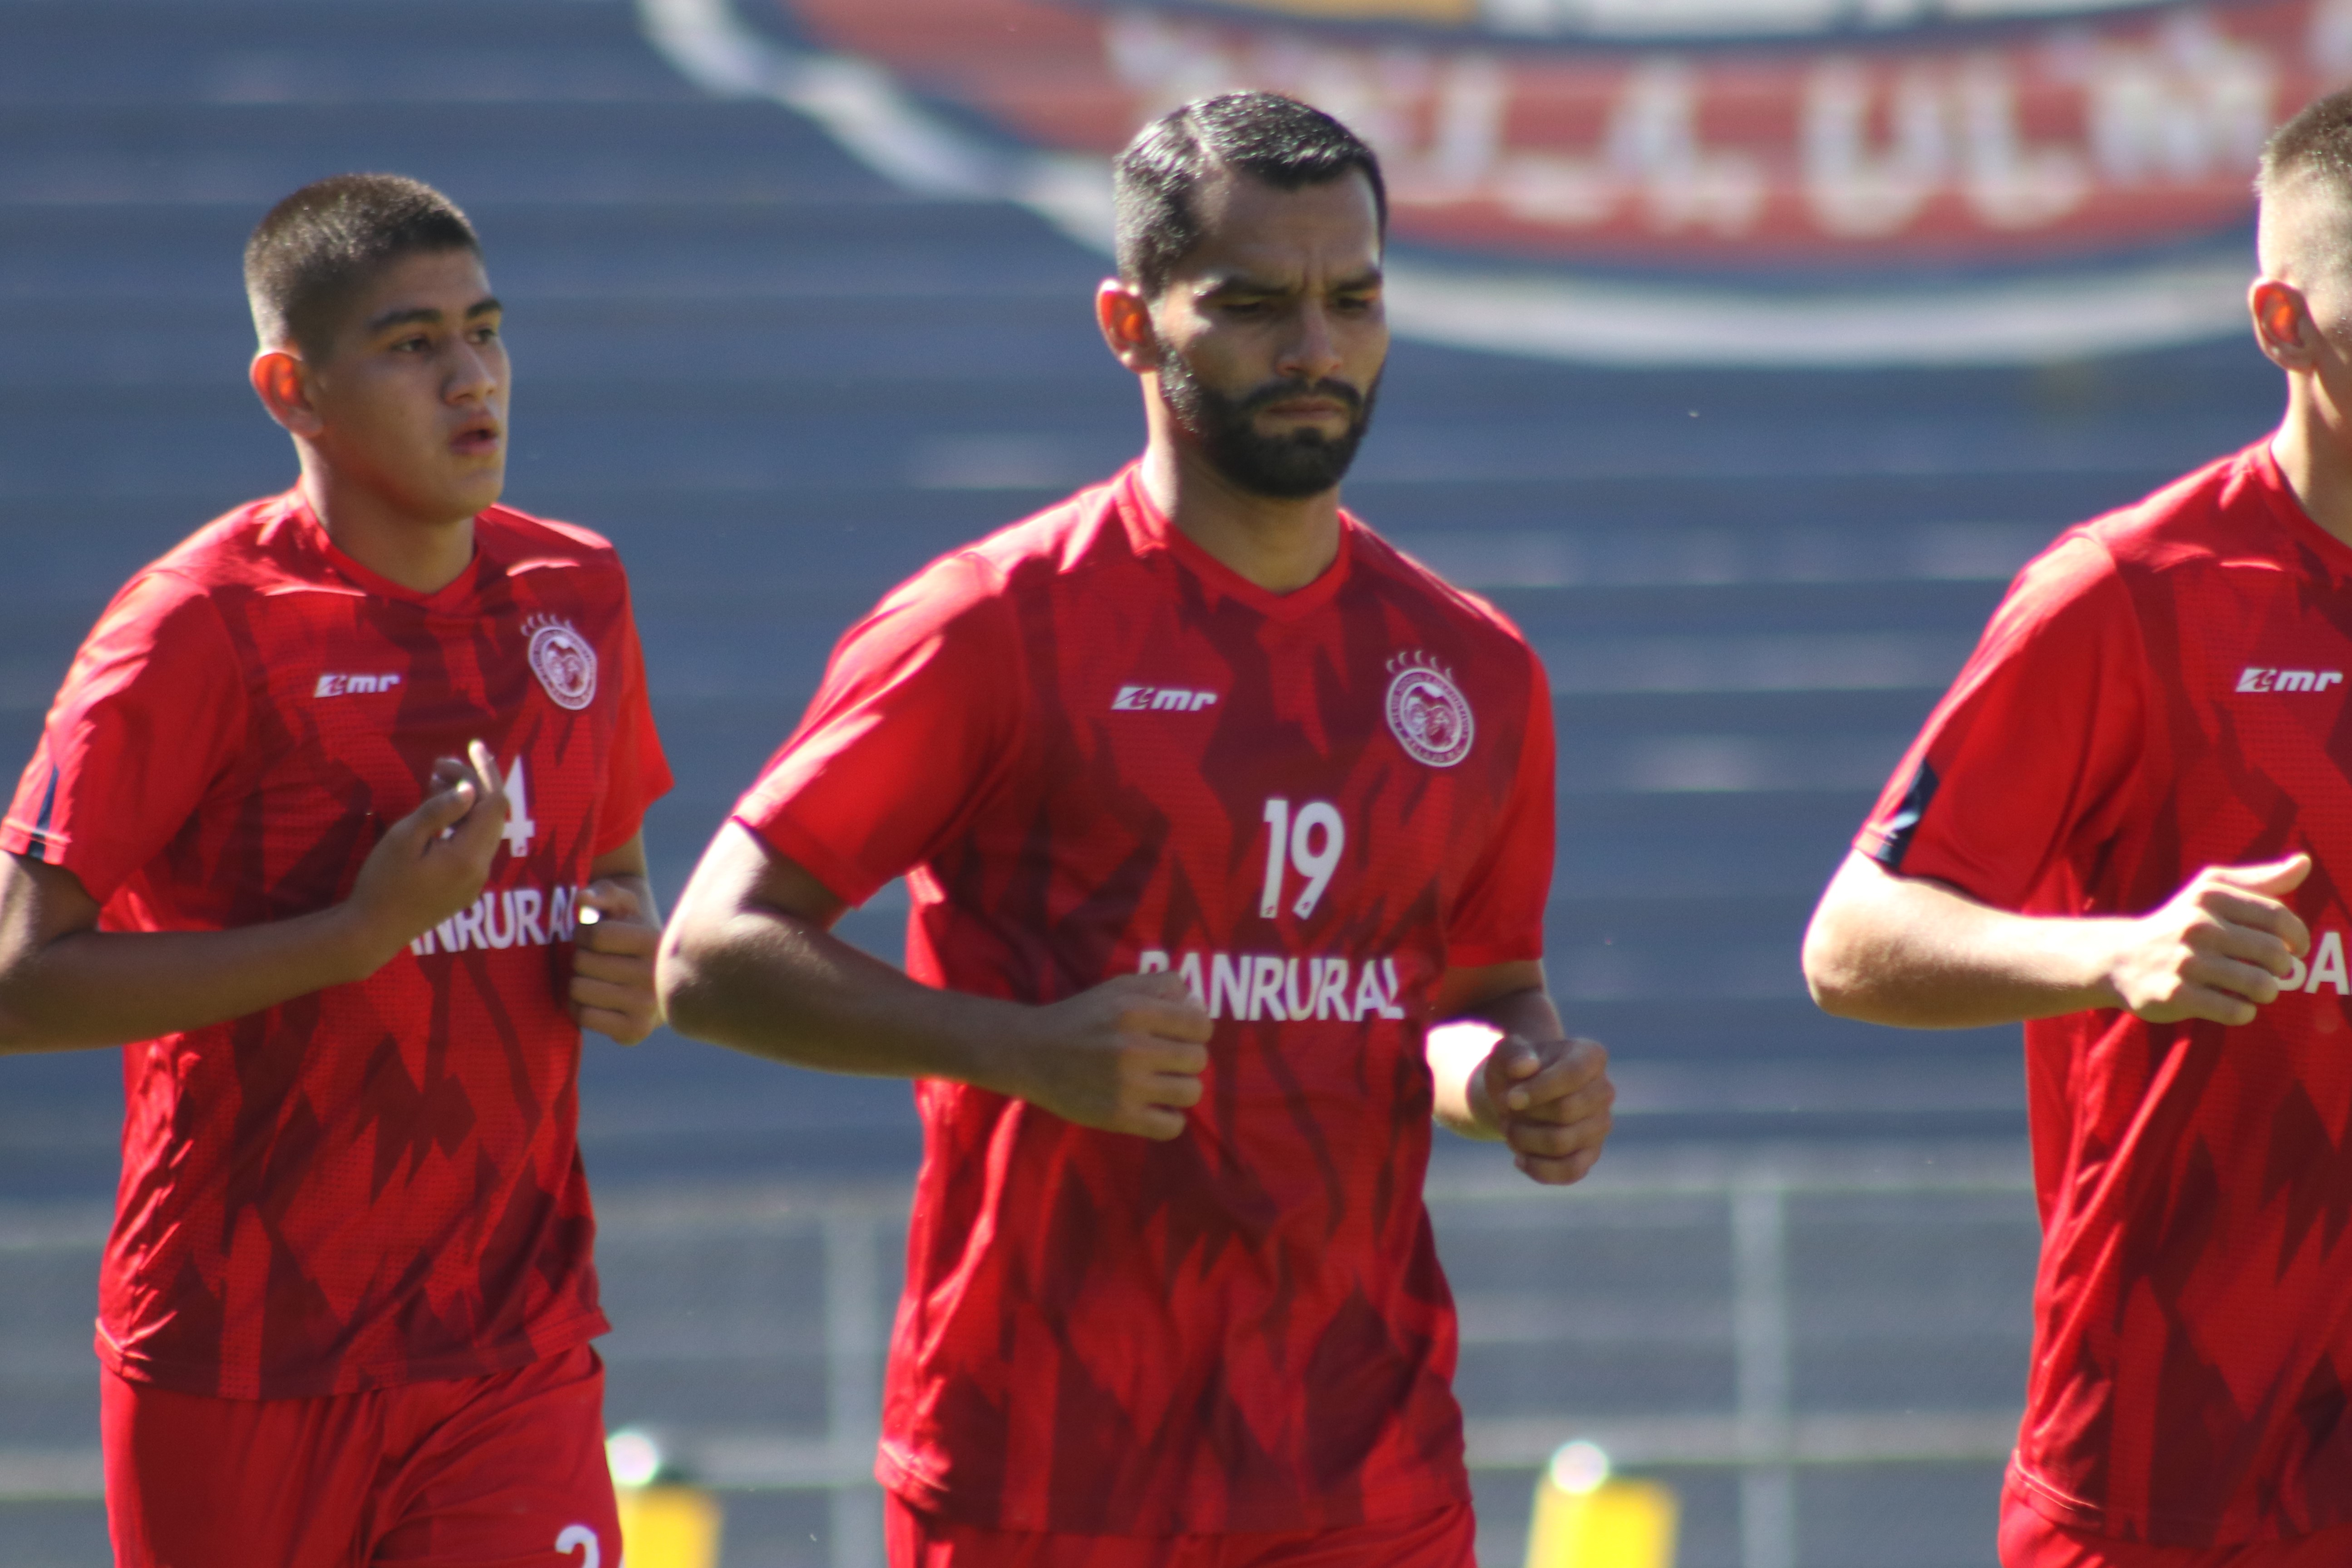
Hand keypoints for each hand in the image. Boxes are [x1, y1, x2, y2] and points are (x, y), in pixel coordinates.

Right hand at [344, 740, 507, 969]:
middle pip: (493, 815)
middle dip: (473, 784)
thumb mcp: (404, 839)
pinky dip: (463, 823)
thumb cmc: (382, 882)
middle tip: (438, 766)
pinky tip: (439, 814)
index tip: (473, 744)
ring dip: (467, 803)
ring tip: (435, 783)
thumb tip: (469, 788)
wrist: (373, 931)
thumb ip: (439, 811)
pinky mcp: (465, 887)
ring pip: (484, 830)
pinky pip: (474, 846)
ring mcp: (475, 881)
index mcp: (470, 856)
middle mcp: (482, 869)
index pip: (494, 803)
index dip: (487, 770)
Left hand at [572, 880, 660, 1044]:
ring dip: (578, 982)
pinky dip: (580, 1007)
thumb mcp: (624, 905)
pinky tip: (597, 1000)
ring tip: (595, 978)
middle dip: (580, 958)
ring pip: (578, 990)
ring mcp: (646, 1007)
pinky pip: (583, 1017)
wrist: (654, 975)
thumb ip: (604, 894)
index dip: (583, 933)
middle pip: (582, 962)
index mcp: (653, 941)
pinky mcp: (634, 1032)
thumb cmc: (631, 933)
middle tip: (594, 960)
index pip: (594, 935)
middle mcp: (653, 976)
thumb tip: (582, 898)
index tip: (592, 936)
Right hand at [1004, 971, 1211, 1139]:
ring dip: (1181, 1088)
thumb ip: (1162, 986)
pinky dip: (1170, 1119)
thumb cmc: (1082, 1017)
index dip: (1195, 1029)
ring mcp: (1126, 1086)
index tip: (1179, 1034)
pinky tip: (1154, 1106)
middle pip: (1198, 1059)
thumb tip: (1198, 1006)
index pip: (1201, 1025)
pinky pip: (1172, 1126)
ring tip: (1162, 1082)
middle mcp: (1132, 1048)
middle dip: (1187, 1058)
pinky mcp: (1118, 1117)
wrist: (1030, 1053)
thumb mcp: (1119, 987)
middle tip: (1166, 1059)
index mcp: (1135, 1011)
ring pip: (1191, 1092)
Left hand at [1477, 1034, 1612, 1185]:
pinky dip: (1538, 1169)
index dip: (1538, 1089)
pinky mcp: (1591, 1154)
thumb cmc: (1515, 1070)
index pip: (1573, 1074)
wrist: (1518, 1096)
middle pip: (1566, 1111)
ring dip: (1525, 1140)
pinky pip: (1571, 1171)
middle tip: (1505, 1111)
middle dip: (1526, 1115)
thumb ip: (1511, 1054)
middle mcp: (1604, 1091)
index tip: (1509, 1098)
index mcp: (1591, 1056)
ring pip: (1563, 1143)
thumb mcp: (1505, 1054)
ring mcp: (1601, 1125)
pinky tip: (1519, 1158)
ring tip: (1509, 1130)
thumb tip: (1526, 1066)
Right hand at [2106, 854, 2311, 1025]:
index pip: (2277, 916)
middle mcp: (2196, 925)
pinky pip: (2235, 1011)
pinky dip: (2244, 1012)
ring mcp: (2185, 962)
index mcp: (2209, 897)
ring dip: (2267, 992)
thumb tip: (2304, 863)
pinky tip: (2234, 1004)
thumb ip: (2260, 880)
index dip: (2298, 936)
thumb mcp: (2211, 893)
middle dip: (2283, 968)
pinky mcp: (2176, 995)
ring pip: (2259, 985)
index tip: (2295, 947)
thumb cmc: (2179, 924)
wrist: (2119, 957)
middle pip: (2273, 953)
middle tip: (2274, 972)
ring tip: (2258, 990)